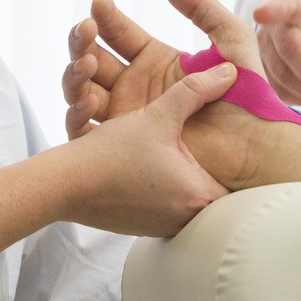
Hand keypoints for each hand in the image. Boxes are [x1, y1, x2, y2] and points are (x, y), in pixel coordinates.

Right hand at [62, 63, 236, 237]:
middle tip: (208, 145)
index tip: (232, 144)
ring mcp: (164, 226)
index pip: (235, 182)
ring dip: (180, 177)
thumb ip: (195, 91)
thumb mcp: (158, 116)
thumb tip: (228, 72)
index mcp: (198, 193)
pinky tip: (147, 170)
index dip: (233, 160)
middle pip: (212, 189)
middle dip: (207, 166)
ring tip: (173, 156)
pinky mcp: (143, 228)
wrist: (65, 185)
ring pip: (185, 198)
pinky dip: (158, 188)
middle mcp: (186, 218)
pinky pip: (162, 206)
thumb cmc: (111, 153)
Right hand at [63, 0, 261, 138]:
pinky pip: (84, 130)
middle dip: (82, 42)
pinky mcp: (122, 147)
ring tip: (88, 64)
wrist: (253, 144)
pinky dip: (77, 113)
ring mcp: (125, 116)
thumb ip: (201, 5)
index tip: (99, 2)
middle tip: (85, 29)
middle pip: (92, 59)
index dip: (106, 17)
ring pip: (81, 91)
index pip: (118, 33)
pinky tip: (89, 99)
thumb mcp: (230, 38)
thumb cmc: (248, 93)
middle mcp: (134, 86)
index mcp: (153, 60)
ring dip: (76, 74)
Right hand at [251, 0, 300, 112]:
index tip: (261, 14)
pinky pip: (275, 89)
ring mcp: (262, 47)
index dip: (273, 11)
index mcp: (298, 2)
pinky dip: (298, 100)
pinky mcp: (260, 68)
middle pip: (287, 52)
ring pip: (279, 75)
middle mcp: (274, 24)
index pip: (285, 6)